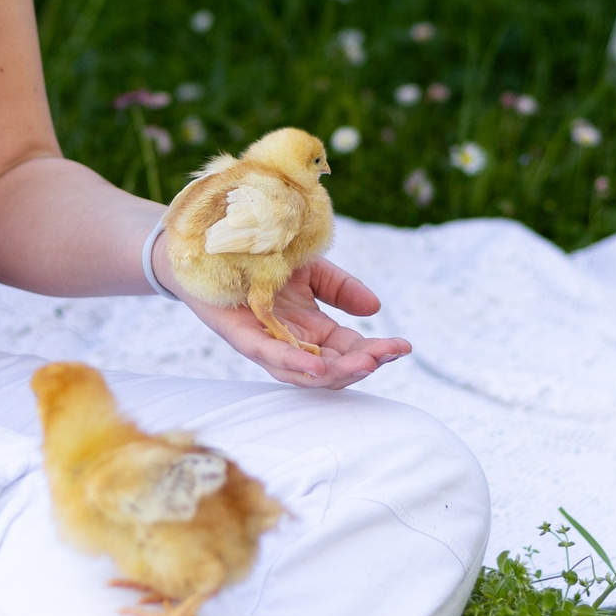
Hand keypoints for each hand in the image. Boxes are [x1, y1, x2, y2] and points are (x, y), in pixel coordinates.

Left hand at [171, 259, 410, 389]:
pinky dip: (294, 364)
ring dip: (335, 372)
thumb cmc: (260, 257)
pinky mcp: (241, 336)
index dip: (377, 351)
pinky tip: (317, 367)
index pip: (349, 349)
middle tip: (389, 354)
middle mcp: (291, 342)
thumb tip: (376, 309)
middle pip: (332, 368)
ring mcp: (266, 343)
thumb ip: (341, 288)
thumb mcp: (312, 269)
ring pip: (304, 373)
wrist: (210, 242)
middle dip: (363, 365)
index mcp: (312, 328)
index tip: (404, 346)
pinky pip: (269, 356)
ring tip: (365, 365)